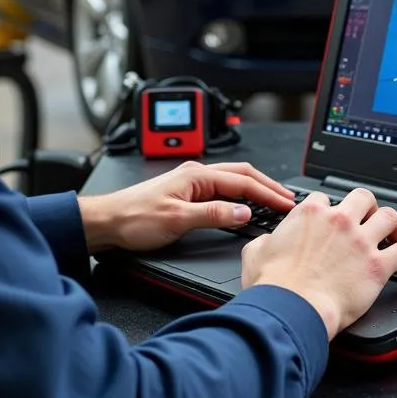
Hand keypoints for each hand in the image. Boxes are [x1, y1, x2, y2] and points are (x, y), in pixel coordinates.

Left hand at [77, 160, 294, 252]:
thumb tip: (243, 211)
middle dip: (267, 186)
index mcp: (195, 175)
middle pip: (240, 175)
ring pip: (231, 182)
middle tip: (289, 200)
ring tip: (273, 201)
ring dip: (254, 190)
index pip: (241, 181)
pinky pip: (220, 191)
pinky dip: (239, 196)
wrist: (108, 222)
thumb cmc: (134, 218)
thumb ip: (213, 214)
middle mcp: (194, 175)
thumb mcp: (177, 219)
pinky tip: (245, 205)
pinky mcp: (186, 195)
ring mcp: (190, 184)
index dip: (267, 193)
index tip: (286, 204)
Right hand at [241, 189, 396, 340]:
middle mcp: (339, 221)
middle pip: (362, 197)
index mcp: (310, 214)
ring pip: (388, 216)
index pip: (325, 198)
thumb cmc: (274, 284)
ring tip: (392, 230)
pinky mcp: (378, 266)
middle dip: (365, 205)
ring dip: (390, 222)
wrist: (292, 308)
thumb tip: (268, 242)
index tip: (330, 219)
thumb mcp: (256, 252)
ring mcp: (361, 242)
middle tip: (365, 217)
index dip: (328, 208)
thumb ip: (267, 240)